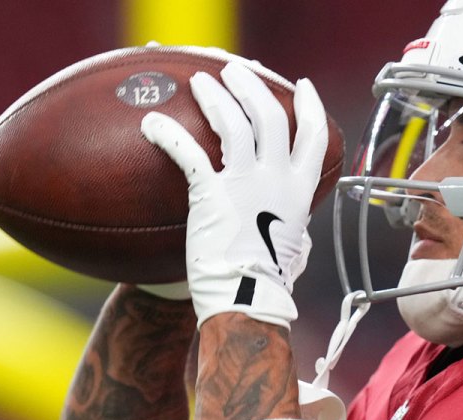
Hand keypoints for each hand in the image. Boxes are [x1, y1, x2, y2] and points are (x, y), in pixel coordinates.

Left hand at [140, 62, 328, 327]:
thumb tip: (299, 236)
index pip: (312, 136)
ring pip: (234, 123)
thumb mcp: (294, 253)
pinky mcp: (212, 195)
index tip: (302, 86)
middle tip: (235, 72)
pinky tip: (150, 123)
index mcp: (299, 191)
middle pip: (270, 115)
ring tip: (200, 81)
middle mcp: (277, 180)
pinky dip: (168, 133)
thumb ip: (295, 232)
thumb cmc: (266, 287)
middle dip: (252, 87)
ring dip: (216, 96)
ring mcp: (246, 185)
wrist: (246, 303)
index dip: (308, 107)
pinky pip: (188, 152)